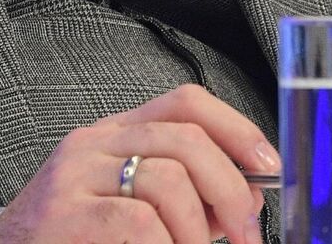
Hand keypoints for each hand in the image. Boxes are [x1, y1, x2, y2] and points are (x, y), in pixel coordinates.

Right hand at [0, 84, 277, 243]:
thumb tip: (248, 197)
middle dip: (230, 188)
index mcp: (116, 133)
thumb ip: (188, 199)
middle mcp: (93, 143)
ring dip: (198, 230)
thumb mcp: (133, 210)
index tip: (268, 166)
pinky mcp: (63, 216)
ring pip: (168, 181)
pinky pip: (140, 223)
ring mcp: (74, 177)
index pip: (186, 102)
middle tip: (248, 234)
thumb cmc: (77, 240)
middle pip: (185, 139)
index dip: (236, 128)